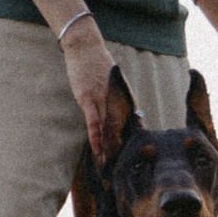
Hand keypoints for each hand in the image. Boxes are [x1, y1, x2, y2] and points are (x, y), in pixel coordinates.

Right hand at [60, 22, 119, 160]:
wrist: (85, 46)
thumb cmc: (97, 63)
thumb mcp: (113, 82)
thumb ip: (117, 98)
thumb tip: (119, 112)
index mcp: (126, 98)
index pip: (131, 126)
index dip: (131, 144)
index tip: (132, 160)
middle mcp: (117, 101)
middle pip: (121, 131)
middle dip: (121, 152)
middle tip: (122, 170)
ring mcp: (102, 100)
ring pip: (108, 130)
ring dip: (109, 150)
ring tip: (109, 167)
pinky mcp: (88, 98)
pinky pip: (93, 122)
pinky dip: (95, 137)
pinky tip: (97, 150)